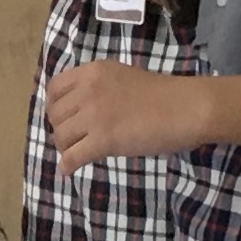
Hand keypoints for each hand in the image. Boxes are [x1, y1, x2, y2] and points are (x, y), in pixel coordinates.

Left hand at [47, 62, 216, 168]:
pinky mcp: (103, 140)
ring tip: (77, 152)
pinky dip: (68, 165)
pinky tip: (70, 169)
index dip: (54, 105)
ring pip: (60, 136)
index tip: (62, 116)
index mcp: (92, 72)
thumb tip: (81, 108)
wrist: (185, 108)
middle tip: (72, 138)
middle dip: (60, 128)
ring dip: (65, 147)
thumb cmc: (163, 94)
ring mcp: (94, 115)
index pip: (54, 88)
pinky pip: (72, 156)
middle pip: (55, 114)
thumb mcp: (123, 77)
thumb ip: (99, 87)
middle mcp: (87, 90)